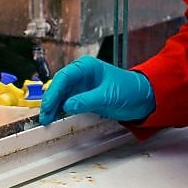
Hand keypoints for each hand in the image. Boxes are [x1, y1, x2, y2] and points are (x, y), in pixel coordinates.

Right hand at [38, 55, 155, 124]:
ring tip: (47, 120)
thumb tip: (67, 106)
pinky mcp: (84, 97)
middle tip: (45, 117)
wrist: (142, 98)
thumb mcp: (108, 95)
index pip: (64, 77)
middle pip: (59, 86)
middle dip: (51, 101)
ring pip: (61, 95)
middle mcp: (81, 75)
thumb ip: (87, 100)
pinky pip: (68, 103)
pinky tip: (56, 118)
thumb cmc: (128, 89)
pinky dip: (61, 110)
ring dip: (54, 107)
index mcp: (86, 67)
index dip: (54, 92)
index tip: (48, 106)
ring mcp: (82, 87)